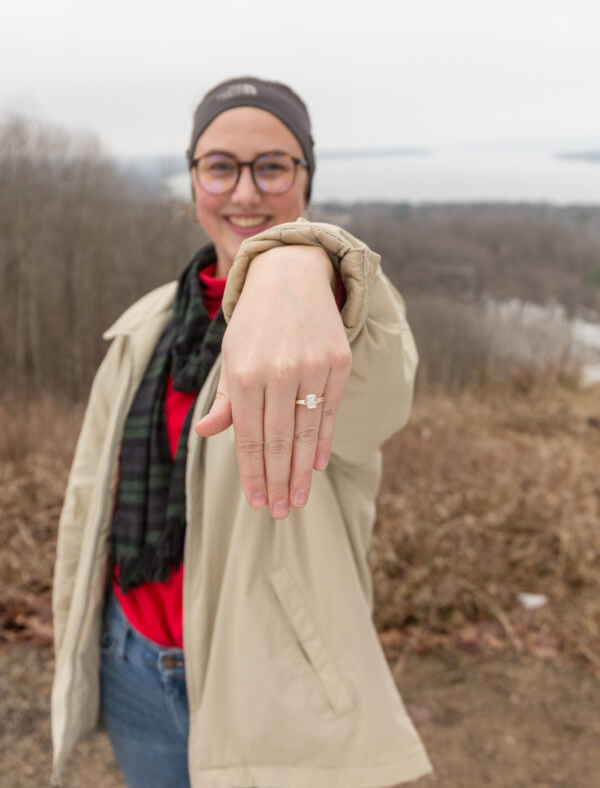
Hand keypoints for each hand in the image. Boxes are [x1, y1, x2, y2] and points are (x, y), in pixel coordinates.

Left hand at [194, 245, 351, 519]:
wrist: (291, 275)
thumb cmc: (254, 323)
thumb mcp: (231, 355)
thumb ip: (224, 398)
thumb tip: (205, 434)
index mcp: (244, 373)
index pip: (248, 437)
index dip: (253, 473)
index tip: (257, 501)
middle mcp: (278, 371)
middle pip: (279, 441)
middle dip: (278, 481)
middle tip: (279, 512)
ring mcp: (311, 366)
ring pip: (306, 431)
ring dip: (302, 471)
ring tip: (299, 500)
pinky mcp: (338, 361)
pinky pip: (330, 411)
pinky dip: (324, 440)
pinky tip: (319, 464)